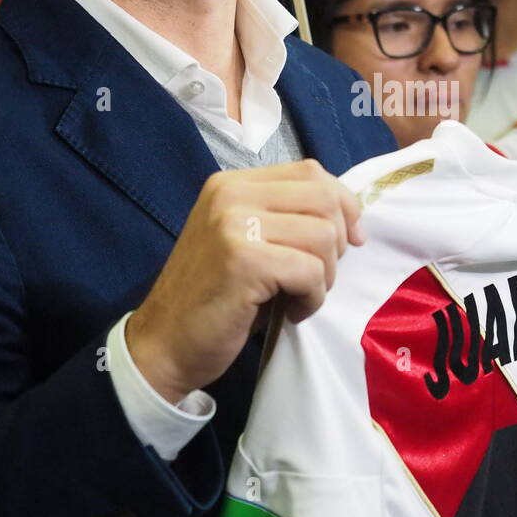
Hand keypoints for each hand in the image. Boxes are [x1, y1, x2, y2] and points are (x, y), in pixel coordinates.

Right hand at [126, 159, 363, 401]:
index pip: (311, 172)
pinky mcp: (244, 260)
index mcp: (232, 183)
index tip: (349, 241)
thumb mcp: (246, 242)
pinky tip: (291, 312)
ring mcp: (234, 223)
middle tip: (314, 277)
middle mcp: (231, 193)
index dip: (343, 205)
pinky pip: (311, 271)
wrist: (164, 344)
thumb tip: (352, 219)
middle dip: (336, 243)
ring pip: (323, 236)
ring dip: (324, 276)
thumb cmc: (214, 298)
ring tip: (298, 296)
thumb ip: (286, 218)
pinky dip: (312, 299)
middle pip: (324, 199)